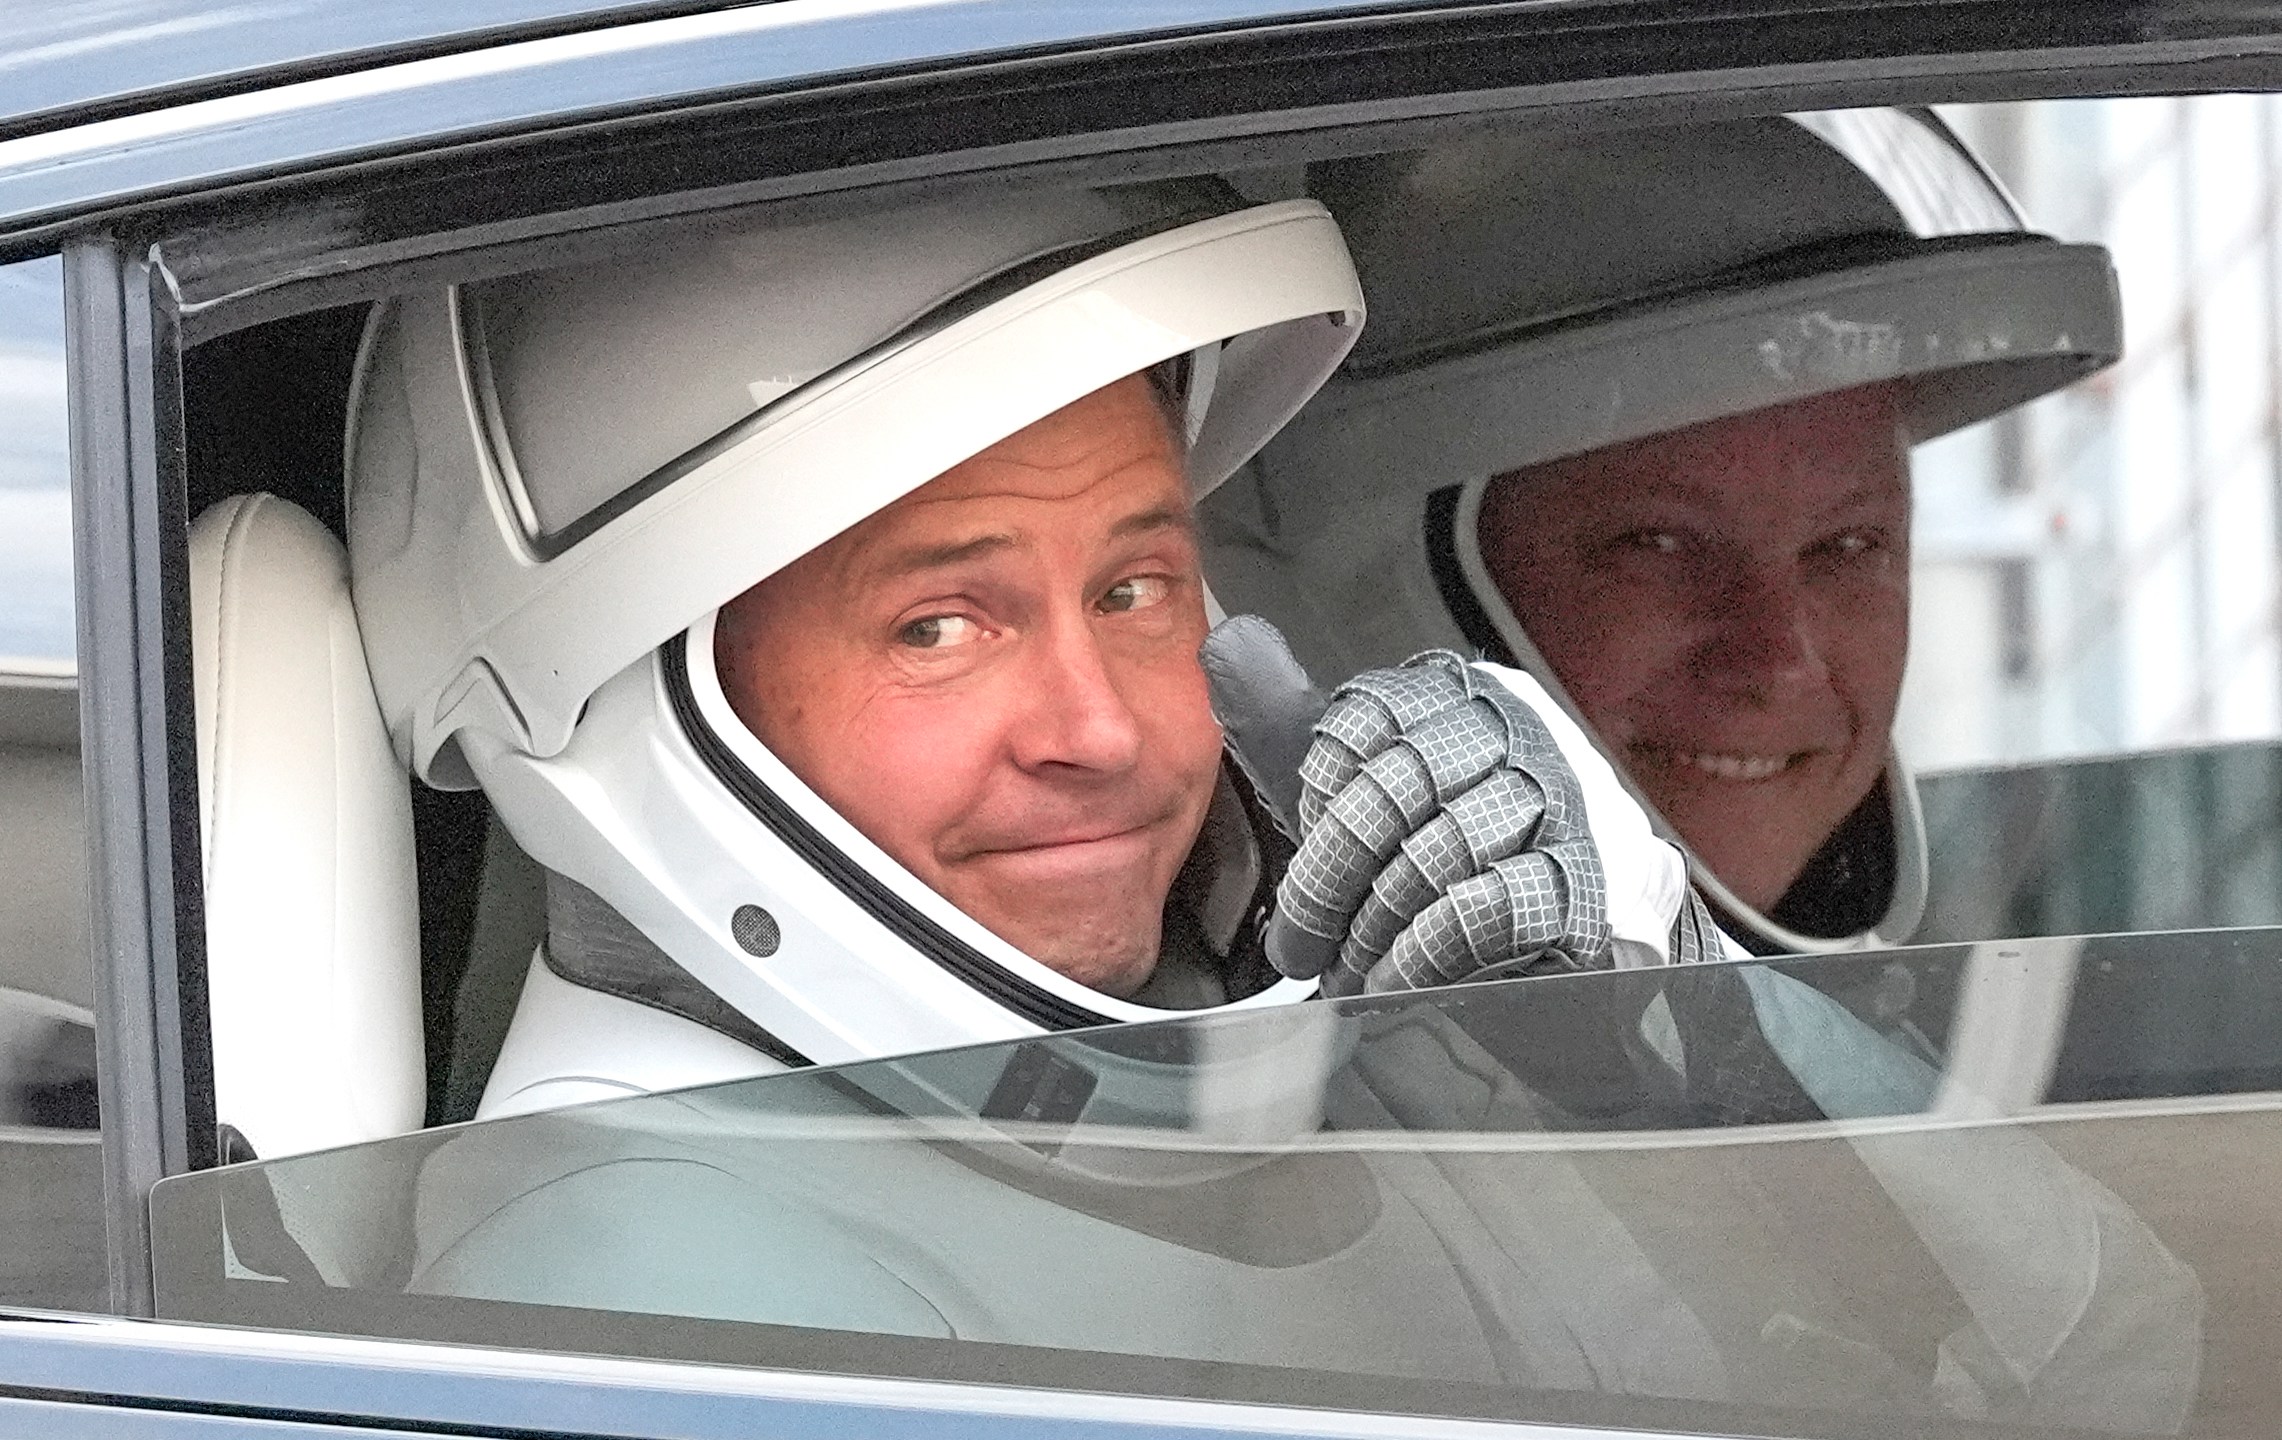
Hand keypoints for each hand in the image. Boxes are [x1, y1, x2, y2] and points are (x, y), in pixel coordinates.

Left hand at [1203, 618, 1717, 996]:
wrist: (1600, 920)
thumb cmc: (1470, 848)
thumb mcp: (1380, 777)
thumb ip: (1303, 725)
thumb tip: (1226, 650)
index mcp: (1459, 694)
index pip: (1364, 718)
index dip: (1318, 791)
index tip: (1301, 847)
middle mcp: (1516, 731)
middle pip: (1394, 788)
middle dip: (1331, 877)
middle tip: (1300, 943)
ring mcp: (1559, 801)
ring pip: (1435, 852)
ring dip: (1375, 926)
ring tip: (1346, 971)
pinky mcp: (1585, 879)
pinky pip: (1483, 911)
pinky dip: (1423, 955)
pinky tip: (1394, 982)